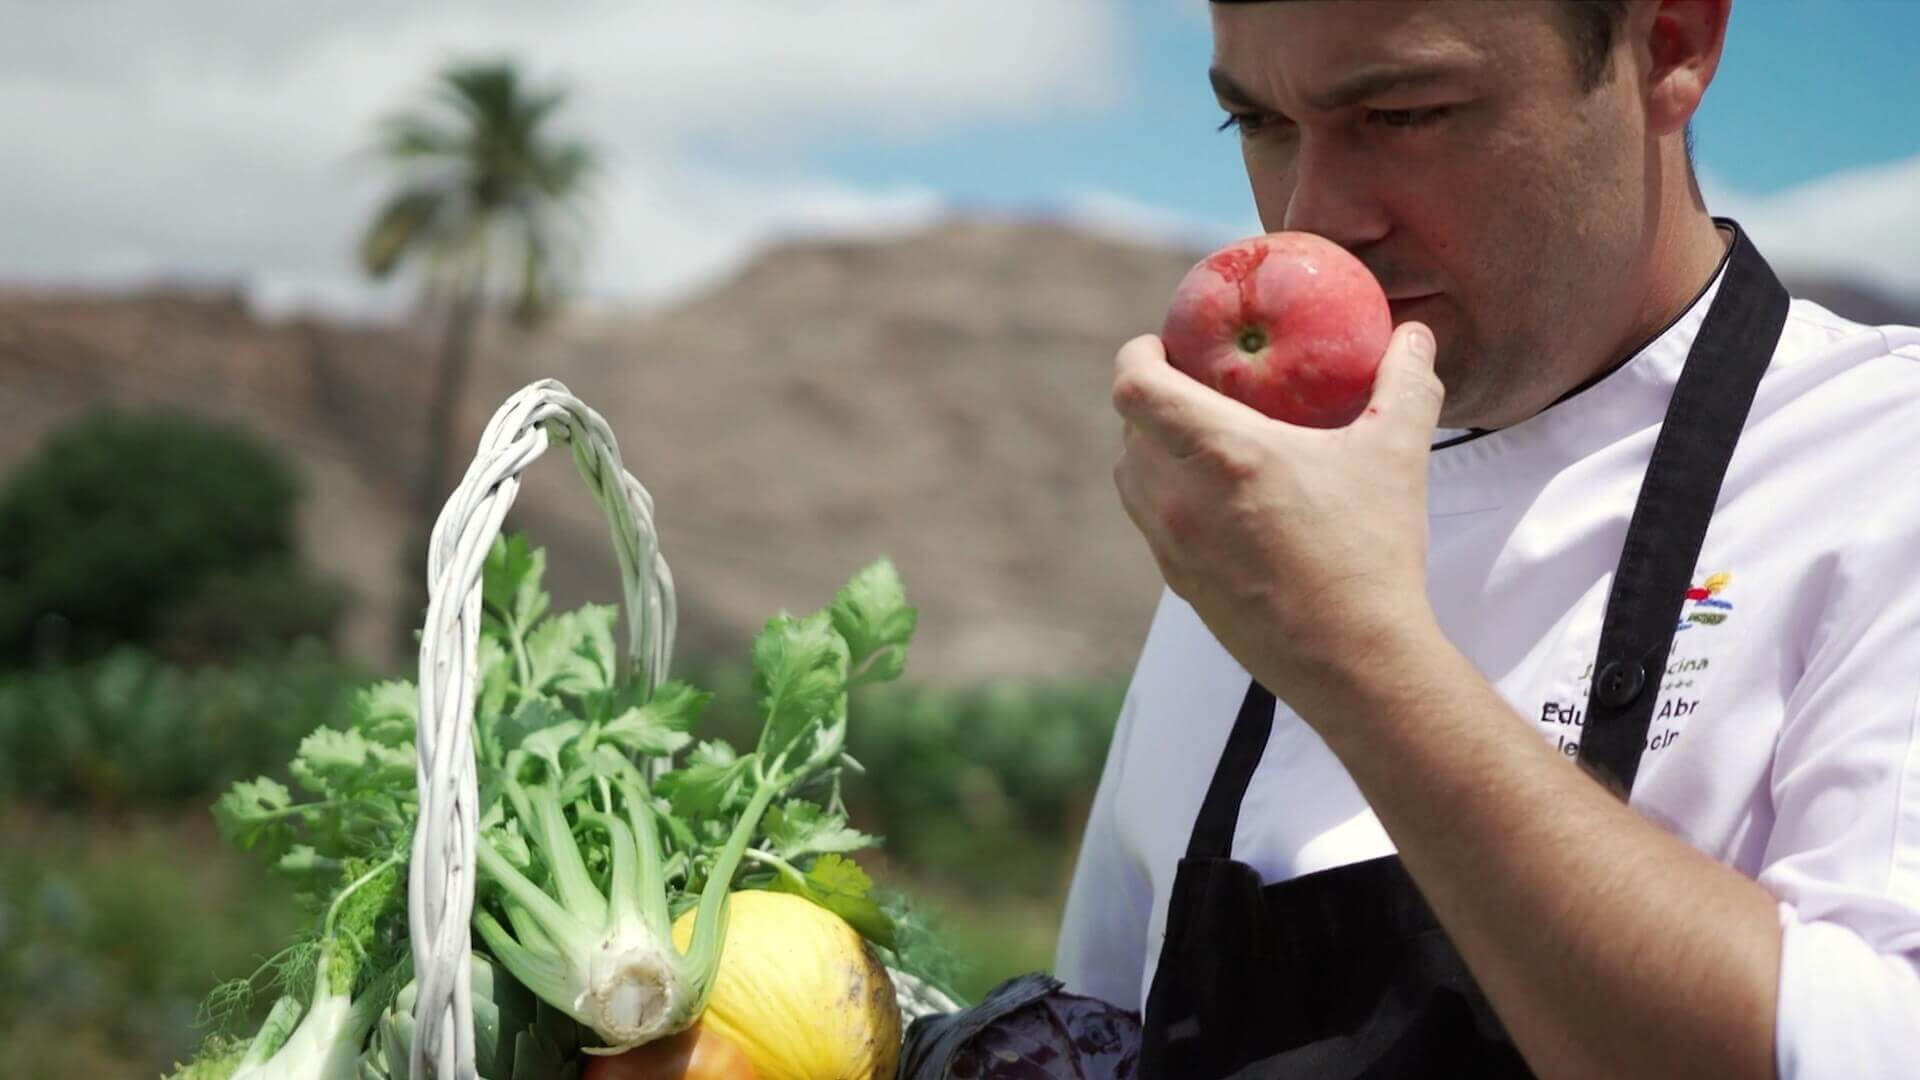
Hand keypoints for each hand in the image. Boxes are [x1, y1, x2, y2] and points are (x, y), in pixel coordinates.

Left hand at [1111, 322, 1444, 717]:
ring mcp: (1172, 547)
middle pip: (1129, 430)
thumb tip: (1414, 334)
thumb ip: (1405, 383)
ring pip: (1131, 479)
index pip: (1135, 387)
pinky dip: (1167, 498)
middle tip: (1191, 385)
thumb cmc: (1372, 553)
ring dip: (1151, 450)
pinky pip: (1151, 524)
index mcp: (1221, 453)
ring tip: (1197, 439)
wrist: (1354, 661)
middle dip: (1150, 400)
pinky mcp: (1180, 584)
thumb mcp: (1398, 454)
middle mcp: (1179, 498)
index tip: (1162, 344)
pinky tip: (1217, 500)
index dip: (1137, 355)